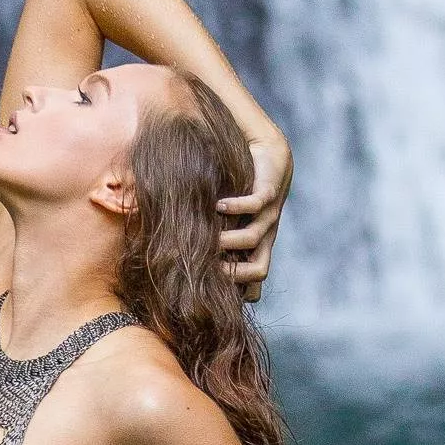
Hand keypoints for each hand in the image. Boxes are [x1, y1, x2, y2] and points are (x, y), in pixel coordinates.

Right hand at [218, 127, 291, 298]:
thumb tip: (174, 251)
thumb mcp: (229, 217)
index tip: (209, 283)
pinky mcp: (270, 193)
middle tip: (207, 266)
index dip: (236, 289)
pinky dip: (235, 207)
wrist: (269, 155)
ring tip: (206, 232)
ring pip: (252, 239)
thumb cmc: (242, 188)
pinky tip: (217, 204)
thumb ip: (211, 234)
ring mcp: (270, 216)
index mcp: (258, 247)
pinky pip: (255, 206)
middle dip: (234, 273)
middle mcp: (266, 236)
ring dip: (227, 239)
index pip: (254, 282)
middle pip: (259, 271)